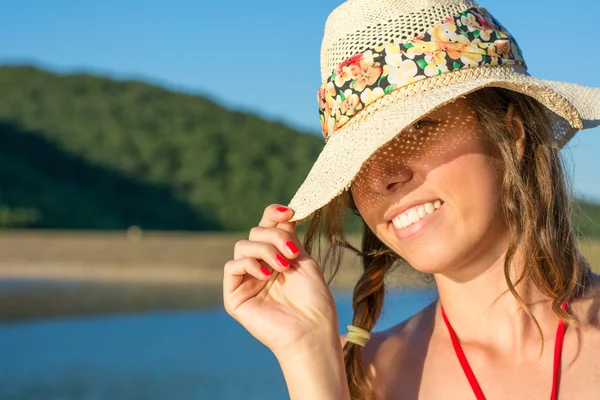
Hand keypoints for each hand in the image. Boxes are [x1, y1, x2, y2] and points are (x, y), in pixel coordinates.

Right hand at [223, 204, 338, 357]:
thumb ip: (288, 236)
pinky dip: (249, 264)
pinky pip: (231, 267)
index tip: (289, 212)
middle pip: (255, 232)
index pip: (267, 226)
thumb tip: (280, 213)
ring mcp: (246, 280)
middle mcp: (259, 266)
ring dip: (265, 250)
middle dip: (275, 236)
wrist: (312, 330)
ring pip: (243, 246)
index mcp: (277, 256)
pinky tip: (266, 275)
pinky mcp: (234, 296)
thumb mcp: (304, 259)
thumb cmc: (314, 299)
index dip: (273, 214)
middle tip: (292, 254)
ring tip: (283, 267)